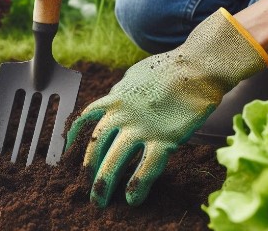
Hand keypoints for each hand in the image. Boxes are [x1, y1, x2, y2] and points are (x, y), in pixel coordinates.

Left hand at [66, 8, 267, 206]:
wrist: (197, 67)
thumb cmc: (168, 68)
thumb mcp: (134, 75)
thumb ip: (122, 91)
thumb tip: (114, 98)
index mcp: (114, 98)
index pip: (86, 120)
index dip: (75, 138)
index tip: (70, 151)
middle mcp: (122, 114)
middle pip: (95, 144)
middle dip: (87, 167)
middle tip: (84, 184)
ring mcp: (141, 128)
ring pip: (115, 159)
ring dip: (103, 182)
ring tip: (99, 199)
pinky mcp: (165, 139)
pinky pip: (147, 167)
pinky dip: (137, 185)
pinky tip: (132, 198)